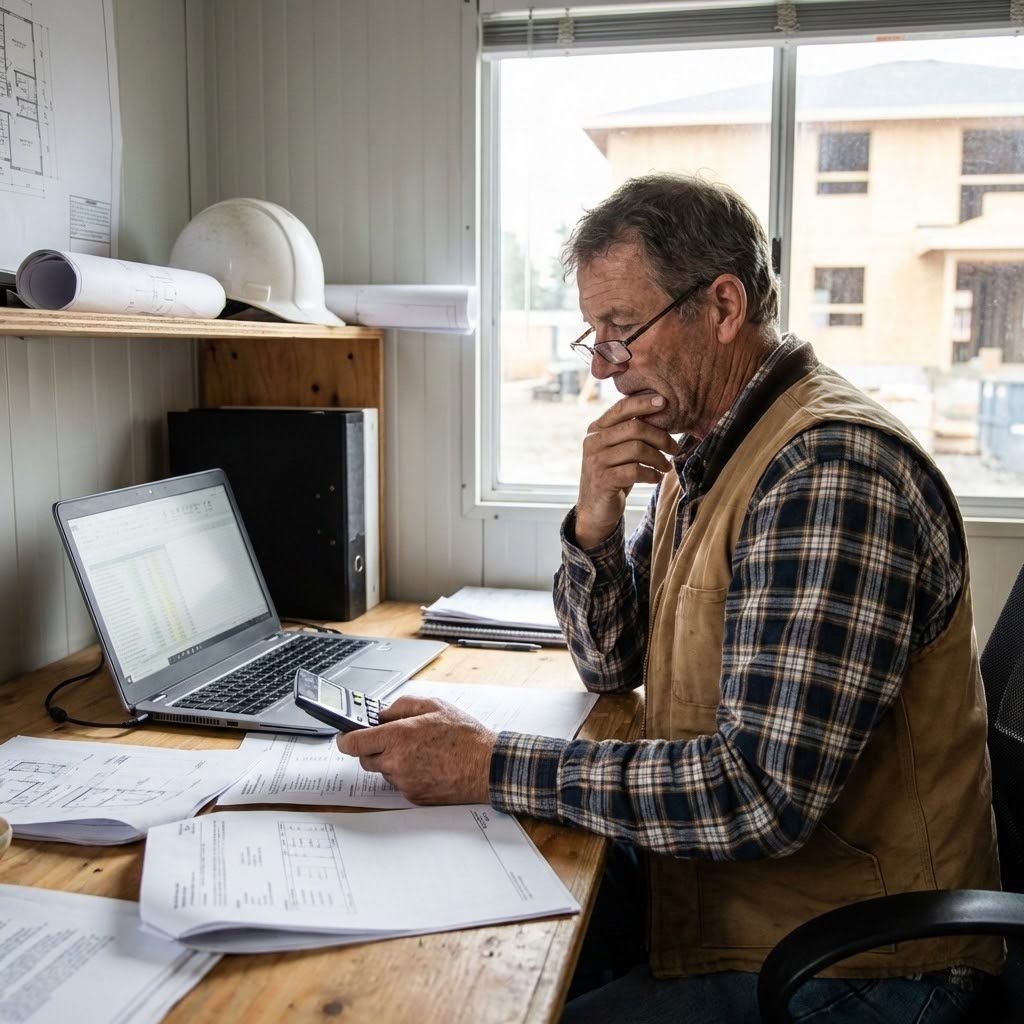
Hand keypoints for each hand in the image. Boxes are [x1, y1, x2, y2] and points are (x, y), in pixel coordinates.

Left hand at [336, 697, 495, 804]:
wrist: (486, 767)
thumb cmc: (464, 736)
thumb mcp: (434, 706)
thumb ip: (401, 706)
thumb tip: (381, 713)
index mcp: (399, 736)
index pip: (353, 742)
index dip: (345, 738)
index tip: (344, 736)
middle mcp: (397, 761)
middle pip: (365, 759)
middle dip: (372, 748)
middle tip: (392, 739)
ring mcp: (404, 782)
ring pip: (383, 771)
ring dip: (392, 761)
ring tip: (419, 751)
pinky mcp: (413, 796)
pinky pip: (399, 784)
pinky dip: (407, 774)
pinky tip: (427, 765)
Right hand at [575, 392, 678, 548]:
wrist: (595, 510)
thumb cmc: (613, 475)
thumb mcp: (617, 450)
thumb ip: (629, 432)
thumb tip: (661, 413)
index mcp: (596, 429)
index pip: (621, 407)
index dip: (644, 402)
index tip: (665, 402)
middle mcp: (593, 442)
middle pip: (635, 428)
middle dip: (661, 437)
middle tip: (674, 448)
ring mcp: (596, 461)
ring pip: (637, 449)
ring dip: (659, 458)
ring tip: (666, 467)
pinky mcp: (603, 480)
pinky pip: (635, 470)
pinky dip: (651, 474)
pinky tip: (656, 478)